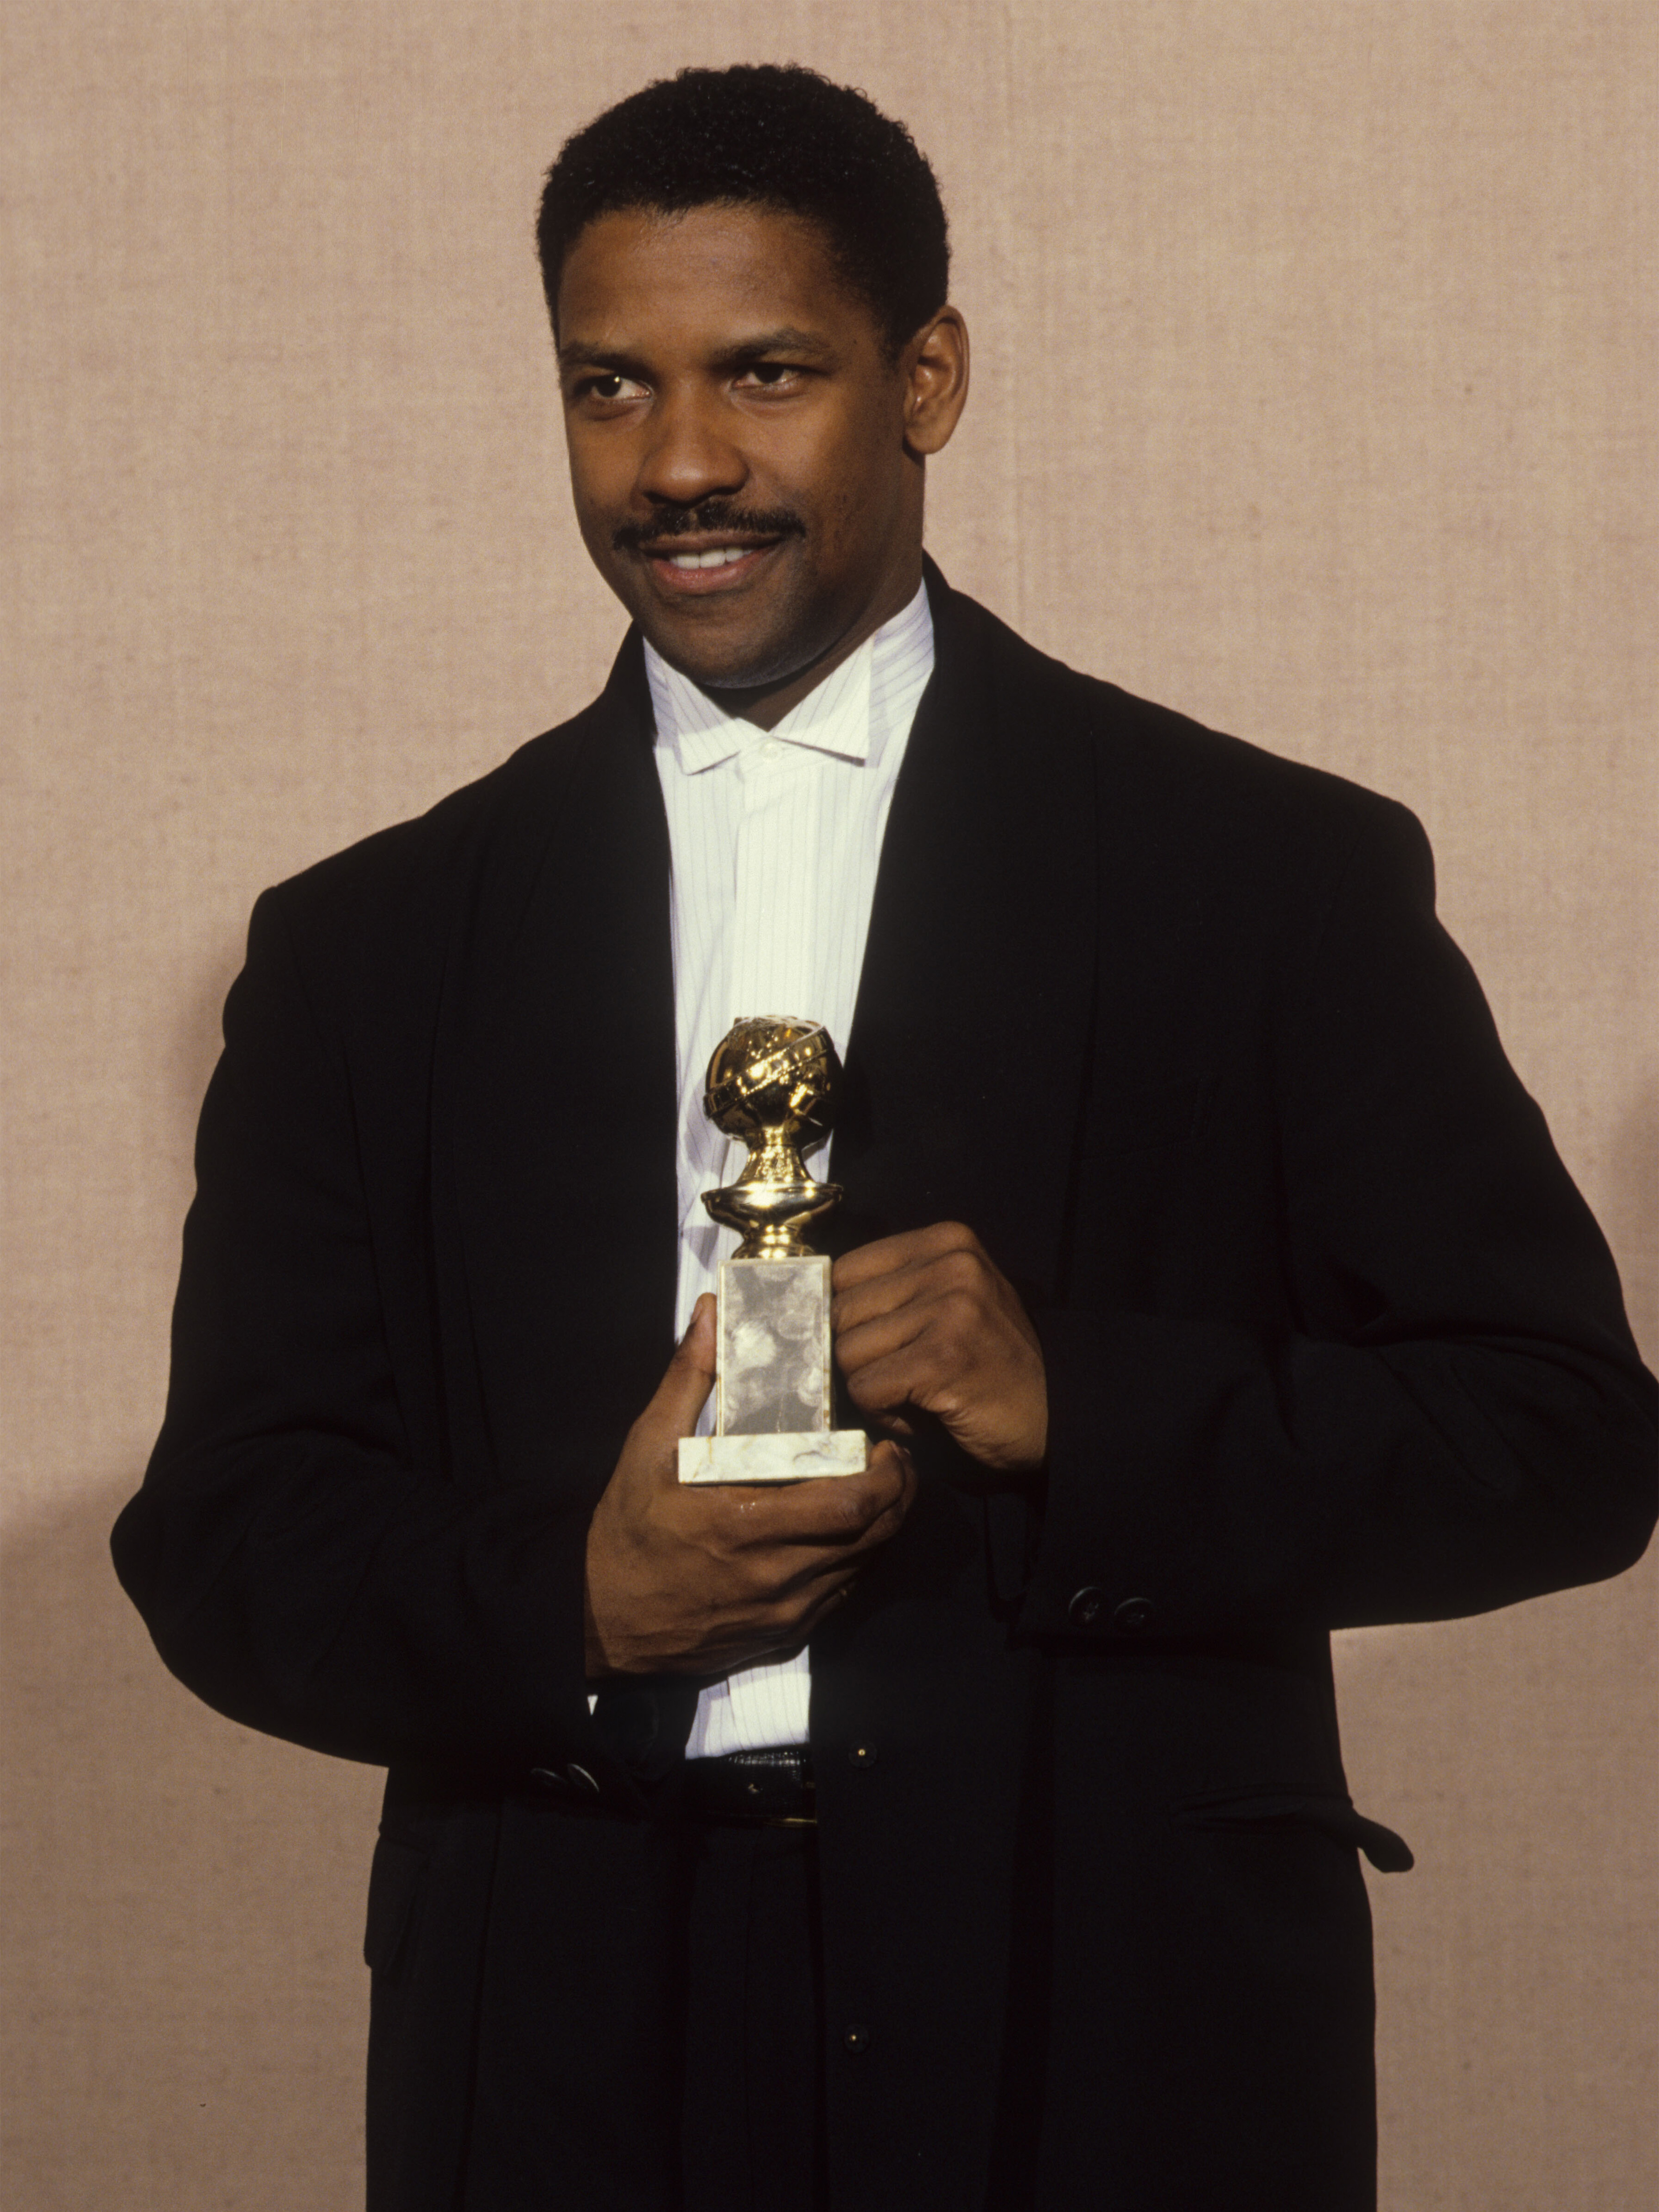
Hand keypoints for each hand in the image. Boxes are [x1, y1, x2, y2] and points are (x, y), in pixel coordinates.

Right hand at [583, 1295, 916, 1677]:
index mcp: (745, 1524)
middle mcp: (775, 1574)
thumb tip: (711, 1315)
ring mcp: (784, 1610)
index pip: (849, 1505)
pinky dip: (856, 1560)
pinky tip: (846, 1531)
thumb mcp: (647, 1447)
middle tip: (894, 1461)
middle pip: (872, 1535)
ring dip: (881, 1526)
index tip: (884, 1445)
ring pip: (864, 1566)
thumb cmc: (626, 1531)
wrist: (602, 1618)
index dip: (884, 1476)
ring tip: (879, 1488)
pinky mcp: (785, 1633)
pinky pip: (842, 1595)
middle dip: (897, 1495)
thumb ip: (687, 1379)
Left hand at [832, 1223, 1047, 1477]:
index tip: (880, 1343)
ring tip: (917, 1392)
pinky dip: (885, 1413)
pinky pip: (867, 1389)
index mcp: (948, 1241)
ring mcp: (950, 1309)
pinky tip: (924, 1412)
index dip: (848, 1317)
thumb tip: (814, 1302)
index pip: (846, 1272)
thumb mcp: (950, 1301)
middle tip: (902, 1375)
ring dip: (872, 1388)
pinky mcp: (943, 1358)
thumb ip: (896, 1289)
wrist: (1056, 1415)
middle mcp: (951, 1265)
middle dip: (859, 1356)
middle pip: (842, 1312)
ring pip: (849, 1353)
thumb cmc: (991, 1363)